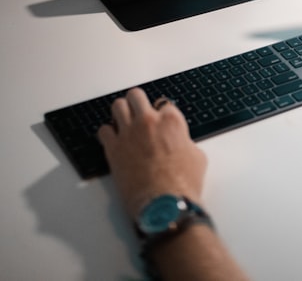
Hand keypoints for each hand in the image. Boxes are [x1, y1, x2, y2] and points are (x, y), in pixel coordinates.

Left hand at [97, 88, 207, 220]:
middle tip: (139, 112)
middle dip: (138, 103)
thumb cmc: (182, 185)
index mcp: (171, 121)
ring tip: (125, 122)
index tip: (161, 122)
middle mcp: (148, 122)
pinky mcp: (113, 149)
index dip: (163, 115)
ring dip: (122, 113)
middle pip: (136, 96)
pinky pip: (104, 130)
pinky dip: (109, 133)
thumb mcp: (197, 157)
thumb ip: (186, 142)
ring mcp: (128, 133)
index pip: (164, 104)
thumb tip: (181, 144)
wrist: (164, 205)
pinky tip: (115, 140)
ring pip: (117, 106)